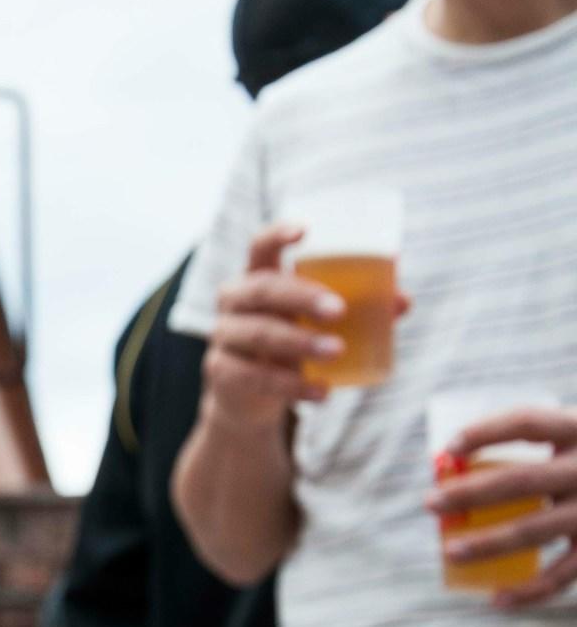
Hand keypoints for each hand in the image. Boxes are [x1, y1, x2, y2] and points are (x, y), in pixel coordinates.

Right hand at [202, 225, 410, 430]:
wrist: (247, 395)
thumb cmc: (288, 342)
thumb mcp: (313, 322)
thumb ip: (355, 308)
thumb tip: (403, 301)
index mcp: (257, 277)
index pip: (260, 246)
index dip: (278, 235)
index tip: (306, 230)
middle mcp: (234, 301)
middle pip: (263, 289)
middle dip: (302, 297)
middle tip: (339, 310)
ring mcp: (224, 337)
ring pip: (259, 334)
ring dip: (300, 342)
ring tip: (337, 351)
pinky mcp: (223, 373)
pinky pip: (256, 377)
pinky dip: (293, 385)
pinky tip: (322, 391)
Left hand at [425, 407, 576, 606]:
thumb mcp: (572, 439)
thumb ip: (531, 446)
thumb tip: (454, 466)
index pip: (528, 423)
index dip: (487, 432)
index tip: (451, 447)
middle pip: (521, 481)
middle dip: (470, 493)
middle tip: (430, 502)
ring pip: (534, 530)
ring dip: (487, 544)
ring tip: (450, 551)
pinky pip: (562, 575)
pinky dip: (528, 592)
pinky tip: (496, 599)